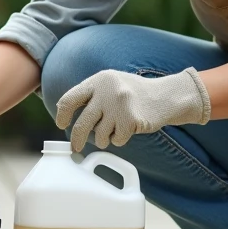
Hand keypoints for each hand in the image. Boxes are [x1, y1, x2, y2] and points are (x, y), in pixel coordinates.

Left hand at [54, 68, 210, 152]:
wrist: (165, 96)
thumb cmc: (134, 94)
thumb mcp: (111, 84)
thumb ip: (91, 95)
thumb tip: (63, 112)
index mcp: (98, 80)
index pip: (70, 99)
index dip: (62, 114)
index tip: (62, 124)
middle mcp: (107, 91)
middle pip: (81, 124)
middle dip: (77, 139)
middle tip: (76, 147)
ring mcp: (119, 105)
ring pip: (98, 136)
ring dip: (104, 139)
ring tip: (115, 129)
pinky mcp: (131, 120)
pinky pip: (116, 140)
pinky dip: (120, 139)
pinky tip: (129, 128)